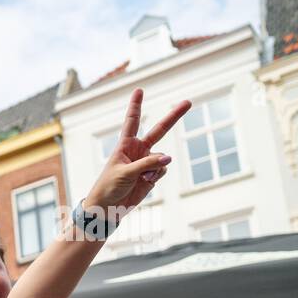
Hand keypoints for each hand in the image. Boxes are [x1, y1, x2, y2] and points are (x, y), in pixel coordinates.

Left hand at [84, 88, 190, 215]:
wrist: (109, 207)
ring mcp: (147, 161)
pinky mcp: (153, 174)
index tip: (139, 90)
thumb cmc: (109, 187)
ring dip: (156, 167)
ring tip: (142, 176)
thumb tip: (168, 159)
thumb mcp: (125, 173)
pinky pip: (163, 169)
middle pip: (159, 130)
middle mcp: (138, 150)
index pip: (132, 121)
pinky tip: (147, 181)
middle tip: (188, 102)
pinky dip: (157, 174)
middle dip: (174, 116)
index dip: (136, 106)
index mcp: (126, 145)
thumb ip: (147, 164)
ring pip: (163, 158)